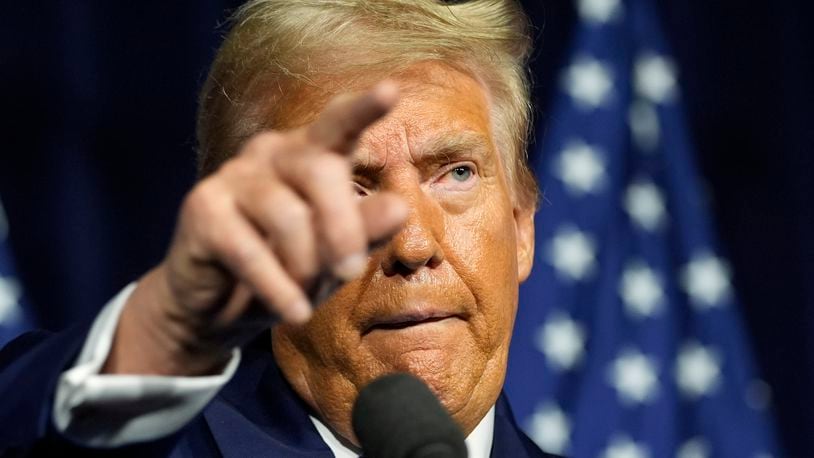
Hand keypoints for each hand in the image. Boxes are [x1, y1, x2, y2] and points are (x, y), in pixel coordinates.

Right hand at [103, 82, 406, 375]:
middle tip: (352, 271)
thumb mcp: (335, 255)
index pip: (339, 124)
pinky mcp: (202, 207)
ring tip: (307, 297)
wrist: (220, 308)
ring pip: (288, 216)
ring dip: (306, 267)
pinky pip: (250, 249)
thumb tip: (400, 207)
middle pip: (321, 172)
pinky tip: (292, 314)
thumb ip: (365, 230)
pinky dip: (277, 288)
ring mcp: (233, 175)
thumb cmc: (288, 269)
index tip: (391, 90)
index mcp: (310, 154)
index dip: (363, 109)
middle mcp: (271, 152)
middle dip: (343, 229)